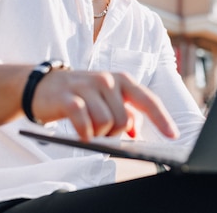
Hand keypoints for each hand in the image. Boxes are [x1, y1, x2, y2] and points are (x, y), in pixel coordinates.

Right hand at [33, 69, 178, 140]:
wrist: (43, 86)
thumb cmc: (81, 94)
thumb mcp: (107, 99)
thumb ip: (126, 113)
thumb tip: (135, 132)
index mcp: (121, 80)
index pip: (148, 100)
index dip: (162, 118)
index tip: (173, 135)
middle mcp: (107, 80)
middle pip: (123, 119)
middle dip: (114, 132)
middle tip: (100, 129)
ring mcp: (87, 87)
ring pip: (105, 123)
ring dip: (97, 133)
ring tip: (88, 127)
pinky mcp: (68, 98)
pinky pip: (84, 124)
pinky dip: (84, 134)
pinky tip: (79, 133)